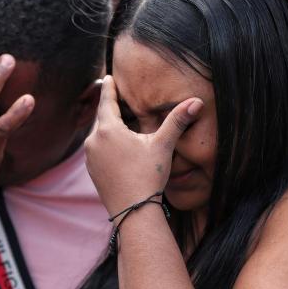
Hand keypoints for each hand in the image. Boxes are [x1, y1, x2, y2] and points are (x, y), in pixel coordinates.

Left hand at [84, 75, 201, 214]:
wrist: (133, 210)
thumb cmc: (148, 176)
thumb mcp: (163, 145)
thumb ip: (177, 121)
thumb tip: (197, 101)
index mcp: (108, 130)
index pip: (107, 102)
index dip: (109, 89)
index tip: (108, 78)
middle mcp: (93, 141)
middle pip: (103, 118)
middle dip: (110, 108)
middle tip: (116, 97)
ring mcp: (90, 157)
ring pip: (99, 135)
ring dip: (108, 128)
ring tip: (119, 122)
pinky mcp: (91, 170)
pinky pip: (98, 150)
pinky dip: (106, 144)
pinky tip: (118, 148)